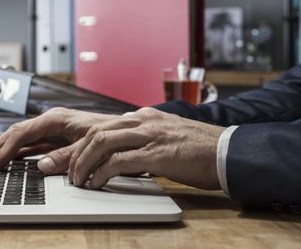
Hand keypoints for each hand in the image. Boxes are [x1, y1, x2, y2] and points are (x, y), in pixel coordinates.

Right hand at [0, 107, 124, 172]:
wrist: (125, 130)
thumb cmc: (110, 133)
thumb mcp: (88, 145)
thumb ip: (66, 156)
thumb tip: (42, 166)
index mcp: (56, 119)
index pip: (23, 133)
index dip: (7, 148)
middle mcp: (52, 121)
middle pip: (18, 132)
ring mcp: (54, 129)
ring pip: (24, 138)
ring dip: (7, 148)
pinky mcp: (58, 137)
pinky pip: (34, 144)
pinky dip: (21, 151)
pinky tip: (13, 159)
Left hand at [68, 107, 225, 189]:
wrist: (229, 151)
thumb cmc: (199, 148)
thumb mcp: (165, 136)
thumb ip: (143, 139)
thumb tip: (120, 153)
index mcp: (144, 116)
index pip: (103, 126)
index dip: (83, 144)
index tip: (74, 160)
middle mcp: (143, 121)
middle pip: (96, 132)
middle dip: (77, 154)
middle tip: (71, 173)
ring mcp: (150, 135)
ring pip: (102, 143)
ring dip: (84, 163)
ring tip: (79, 180)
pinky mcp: (157, 153)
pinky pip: (119, 161)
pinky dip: (102, 172)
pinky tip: (97, 183)